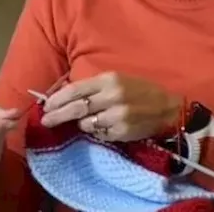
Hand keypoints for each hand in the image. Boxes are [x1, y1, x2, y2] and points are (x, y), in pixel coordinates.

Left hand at [41, 71, 182, 141]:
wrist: (169, 108)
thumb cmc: (139, 91)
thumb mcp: (116, 79)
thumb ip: (92, 86)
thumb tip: (62, 94)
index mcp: (108, 80)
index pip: (74, 90)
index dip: (57, 99)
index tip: (45, 106)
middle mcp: (112, 97)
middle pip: (76, 108)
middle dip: (57, 116)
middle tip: (45, 121)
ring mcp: (118, 116)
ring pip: (86, 124)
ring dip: (82, 124)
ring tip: (90, 120)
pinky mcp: (123, 132)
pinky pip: (99, 135)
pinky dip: (97, 132)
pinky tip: (105, 126)